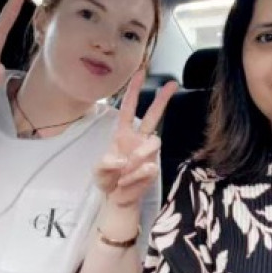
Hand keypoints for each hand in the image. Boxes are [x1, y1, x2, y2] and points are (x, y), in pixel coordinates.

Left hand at [95, 71, 177, 207]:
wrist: (117, 199)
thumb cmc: (107, 179)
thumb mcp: (98, 171)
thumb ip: (105, 163)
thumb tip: (122, 159)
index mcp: (122, 134)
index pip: (128, 108)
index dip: (134, 91)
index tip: (140, 73)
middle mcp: (138, 140)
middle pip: (153, 116)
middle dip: (162, 99)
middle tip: (173, 84)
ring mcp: (148, 153)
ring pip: (154, 142)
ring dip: (139, 156)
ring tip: (125, 171)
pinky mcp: (153, 168)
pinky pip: (149, 167)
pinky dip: (135, 176)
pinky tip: (127, 182)